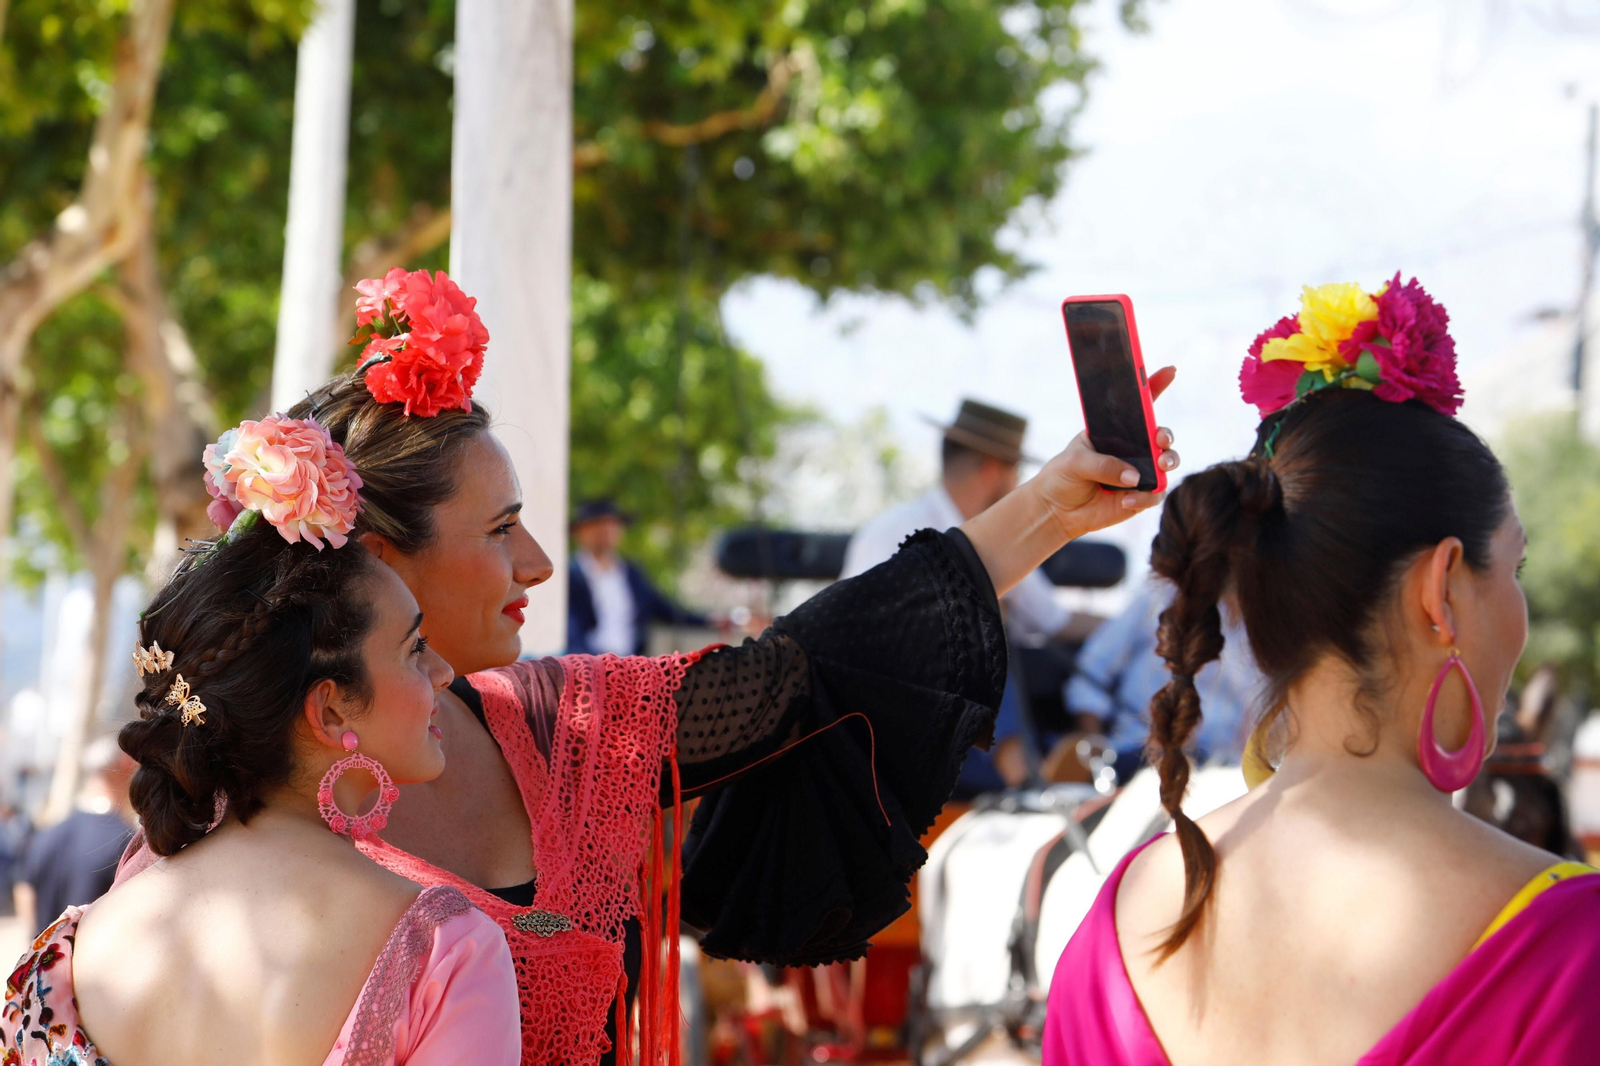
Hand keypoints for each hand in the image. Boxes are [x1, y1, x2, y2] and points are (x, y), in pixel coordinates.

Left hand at [1034, 365, 1178, 540]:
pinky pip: (1155, 494)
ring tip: (1159, 467)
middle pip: (1160, 436)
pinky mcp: (1140, 496)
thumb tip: (1134, 477)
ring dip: (1167, 462)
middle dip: (1165, 435)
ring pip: (1166, 463)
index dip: (1154, 386)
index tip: (1170, 370)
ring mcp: (1139, 472)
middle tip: (1160, 440)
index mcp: (1114, 432)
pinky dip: (1145, 496)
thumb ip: (1103, 465)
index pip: (1138, 406)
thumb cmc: (1062, 477)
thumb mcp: (1075, 462)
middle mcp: (1131, 449)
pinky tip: (1126, 501)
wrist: (1056, 511)